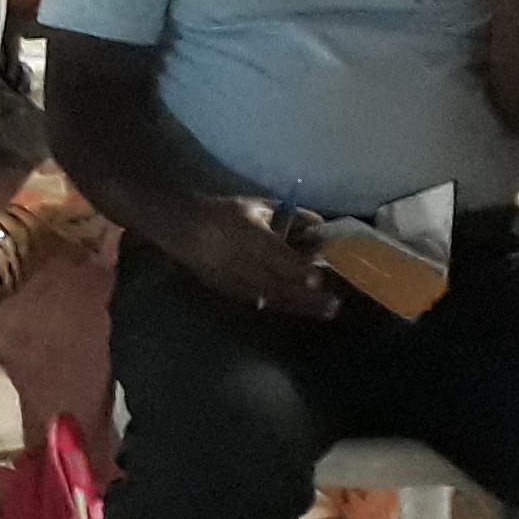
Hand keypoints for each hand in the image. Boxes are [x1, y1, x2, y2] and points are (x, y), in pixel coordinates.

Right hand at [161, 196, 338, 318]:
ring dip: (301, 305)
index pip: (275, 256)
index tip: (318, 278)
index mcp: (246, 234)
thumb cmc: (226, 214)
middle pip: (277, 283)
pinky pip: (261, 302)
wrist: (184, 230)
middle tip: (334, 304)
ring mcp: (233, 281)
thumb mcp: (258, 207)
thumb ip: (291, 216)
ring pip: (271, 297)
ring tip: (327, 311)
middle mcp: (240, 261)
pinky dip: (285, 305)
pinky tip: (304, 308)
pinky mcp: (230, 292)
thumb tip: (320, 224)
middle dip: (307, 296)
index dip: (296, 268)